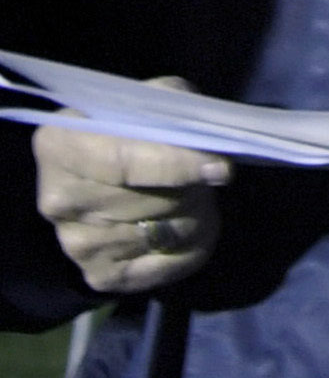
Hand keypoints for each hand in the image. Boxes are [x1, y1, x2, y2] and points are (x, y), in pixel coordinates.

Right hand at [36, 106, 223, 294]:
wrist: (112, 171)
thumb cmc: (139, 127)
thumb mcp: (158, 101)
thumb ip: (180, 119)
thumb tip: (213, 161)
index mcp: (60, 144)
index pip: (122, 162)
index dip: (176, 166)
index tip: (220, 169)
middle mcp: (58, 199)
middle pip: (152, 201)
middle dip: (192, 189)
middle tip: (200, 177)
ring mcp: (75, 243)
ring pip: (168, 234)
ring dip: (196, 215)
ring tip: (190, 197)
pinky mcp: (99, 275)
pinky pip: (169, 265)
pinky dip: (192, 247)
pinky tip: (184, 227)